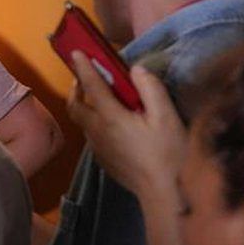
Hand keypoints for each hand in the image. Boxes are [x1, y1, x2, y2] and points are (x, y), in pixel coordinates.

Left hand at [65, 54, 185, 202]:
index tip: (76, 52)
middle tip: (84, 76)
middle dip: (76, 88)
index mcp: (110, 117)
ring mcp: (97, 148)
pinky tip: (112, 123)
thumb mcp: (166, 116)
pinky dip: (95, 122)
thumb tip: (135, 69)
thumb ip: (150, 89)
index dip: (83, 68)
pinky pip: (92, 135)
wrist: (163, 192)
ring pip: (83, 122)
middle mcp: (97, 132)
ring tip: (99, 97)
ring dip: (85, 106)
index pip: (91, 87)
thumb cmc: (168, 152)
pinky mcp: (103, 160)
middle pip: (75, 106)